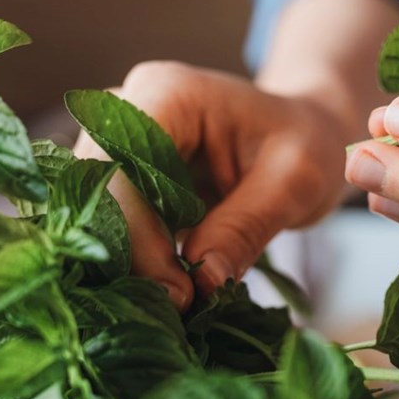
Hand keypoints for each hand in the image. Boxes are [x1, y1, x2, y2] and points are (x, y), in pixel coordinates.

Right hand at [74, 61, 348, 309]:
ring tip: (179, 302)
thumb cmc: (305, 144)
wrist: (302, 134)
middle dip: (130, 257)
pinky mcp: (119, 179)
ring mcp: (116, 145)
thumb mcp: (295, 181)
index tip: (178, 291)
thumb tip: (201, 279)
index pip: (120, 166)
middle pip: (96, 193)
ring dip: (128, 265)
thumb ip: (246, 226)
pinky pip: (108, 226)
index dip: (136, 234)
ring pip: (93, 215)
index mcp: (167, 93)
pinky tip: (170, 288)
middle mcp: (125, 111)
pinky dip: (135, 263)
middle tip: (180, 305)